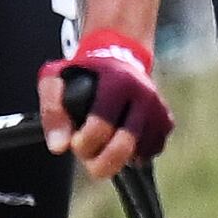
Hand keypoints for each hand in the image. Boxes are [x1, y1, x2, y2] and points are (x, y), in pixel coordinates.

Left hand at [38, 29, 171, 179]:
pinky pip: (153, 149)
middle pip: (125, 145)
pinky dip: (135, 155)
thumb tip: (59, 146)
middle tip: (88, 158)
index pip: (101, 126)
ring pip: (140, 151)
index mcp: (117, 81)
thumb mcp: (56, 79)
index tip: (75, 142)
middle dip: (101, 161)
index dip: (83, 144)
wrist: (119, 56)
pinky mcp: (166, 119)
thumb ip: (52, 110)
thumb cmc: (83, 72)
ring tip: (102, 148)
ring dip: (118, 160)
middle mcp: (143, 94)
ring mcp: (158, 108)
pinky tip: (120, 145)